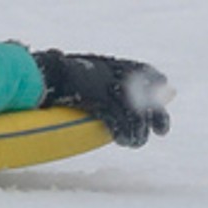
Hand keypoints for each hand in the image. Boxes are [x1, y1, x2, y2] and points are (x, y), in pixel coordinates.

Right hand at [33, 48, 172, 146]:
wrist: (45, 72)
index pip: (144, 70)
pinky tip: (122, 141)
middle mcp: (115, 74)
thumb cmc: (57, 71)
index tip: (163, 92)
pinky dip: (124, 134)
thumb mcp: (83, 68)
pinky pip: (120, 122)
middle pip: (148, 94)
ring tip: (133, 142)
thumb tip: (106, 82)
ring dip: (138, 133)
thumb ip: (100, 73)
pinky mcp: (101, 100)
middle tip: (162, 131)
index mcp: (111, 65)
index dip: (157, 82)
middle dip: (158, 115)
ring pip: (136, 115)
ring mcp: (109, 87)